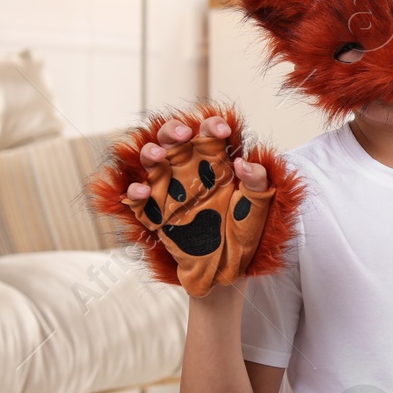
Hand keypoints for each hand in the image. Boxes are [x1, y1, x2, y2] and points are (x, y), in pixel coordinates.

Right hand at [117, 112, 278, 296]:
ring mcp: (169, 190)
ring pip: (150, 160)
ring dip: (149, 152)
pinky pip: (137, 197)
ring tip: (158, 156)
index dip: (211, 125)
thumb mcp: (257, 206)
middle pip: (172, 139)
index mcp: (214, 164)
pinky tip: (144, 190)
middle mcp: (189, 171)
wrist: (227, 267)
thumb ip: (257, 182)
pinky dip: (135, 191)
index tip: (222, 131)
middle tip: (184, 135)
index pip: (208, 133)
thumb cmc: (243, 232)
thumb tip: (244, 162)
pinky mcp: (154, 212)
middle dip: (173, 130)